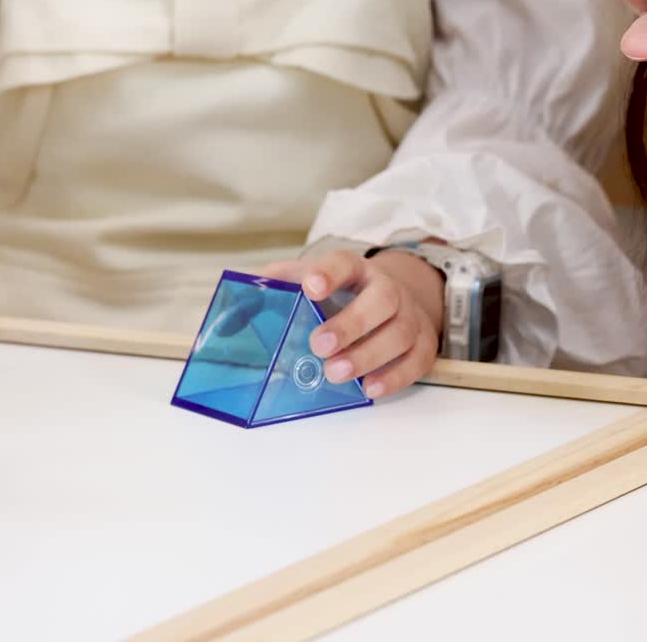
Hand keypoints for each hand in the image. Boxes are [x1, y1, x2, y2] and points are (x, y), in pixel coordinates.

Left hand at [258, 250, 443, 398]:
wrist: (392, 296)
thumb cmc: (338, 293)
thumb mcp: (305, 280)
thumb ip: (271, 287)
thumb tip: (230, 306)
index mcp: (353, 270)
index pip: (344, 264)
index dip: (329, 274)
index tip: (311, 287)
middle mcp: (386, 289)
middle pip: (381, 300)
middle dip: (352, 324)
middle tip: (319, 346)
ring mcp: (408, 316)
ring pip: (400, 333)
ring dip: (368, 356)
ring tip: (335, 374)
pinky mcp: (422, 345)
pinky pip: (417, 361)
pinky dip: (395, 377)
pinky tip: (369, 389)